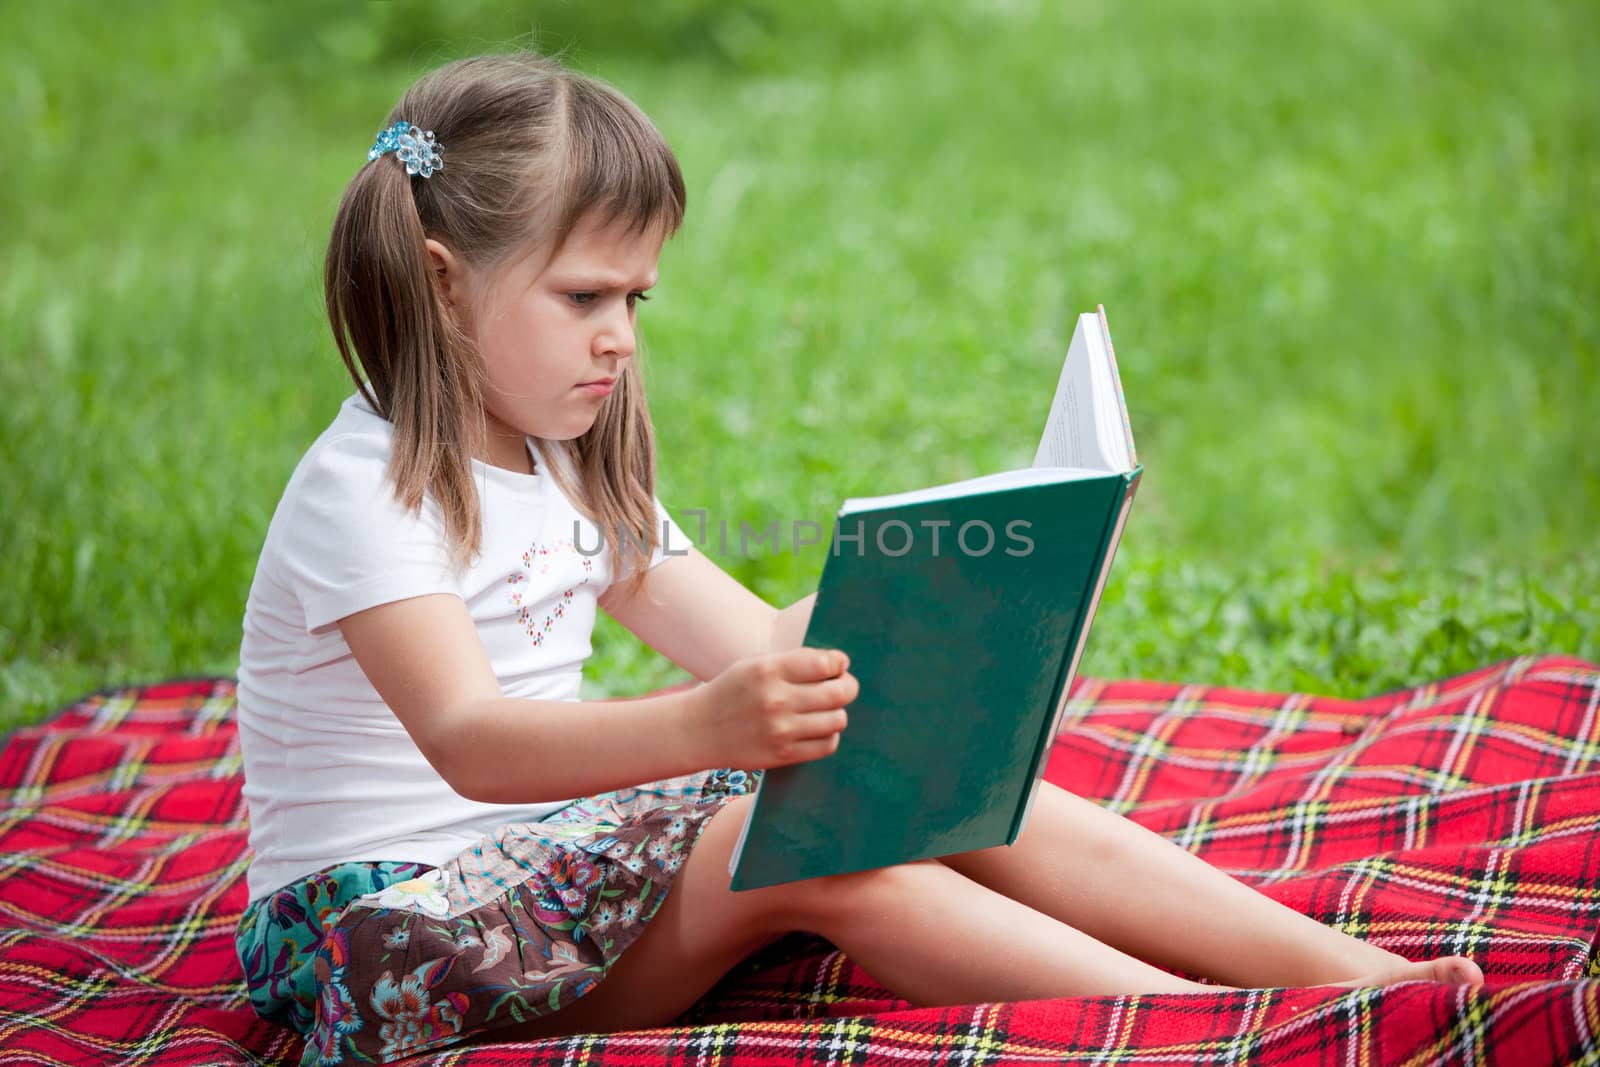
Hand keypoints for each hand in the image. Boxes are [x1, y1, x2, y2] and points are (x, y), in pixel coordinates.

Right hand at [687, 648, 858, 769]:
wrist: (698, 730)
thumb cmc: (732, 692)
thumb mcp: (754, 665)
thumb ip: (793, 662)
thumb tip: (838, 664)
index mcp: (768, 670)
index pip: (824, 663)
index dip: (838, 663)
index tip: (838, 665)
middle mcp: (776, 700)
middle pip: (838, 693)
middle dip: (848, 686)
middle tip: (843, 685)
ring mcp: (780, 730)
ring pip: (837, 720)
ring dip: (837, 712)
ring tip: (826, 709)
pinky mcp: (783, 755)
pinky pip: (827, 745)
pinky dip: (829, 735)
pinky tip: (817, 728)